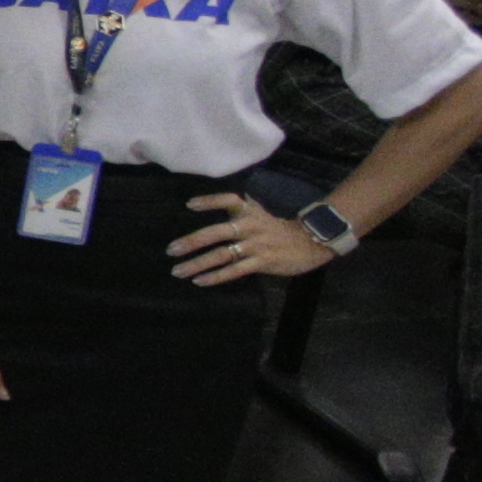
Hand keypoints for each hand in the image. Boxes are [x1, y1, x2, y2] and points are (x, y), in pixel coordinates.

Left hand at [171, 192, 333, 286]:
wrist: (311, 242)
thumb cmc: (279, 229)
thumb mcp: (261, 213)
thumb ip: (240, 210)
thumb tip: (217, 206)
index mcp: (250, 212)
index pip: (229, 200)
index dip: (210, 201)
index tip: (189, 205)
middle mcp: (250, 226)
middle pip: (216, 232)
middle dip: (191, 241)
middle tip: (171, 250)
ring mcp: (256, 245)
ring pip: (221, 255)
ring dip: (197, 264)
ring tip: (178, 271)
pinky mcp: (262, 262)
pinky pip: (234, 270)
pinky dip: (215, 276)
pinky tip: (200, 281)